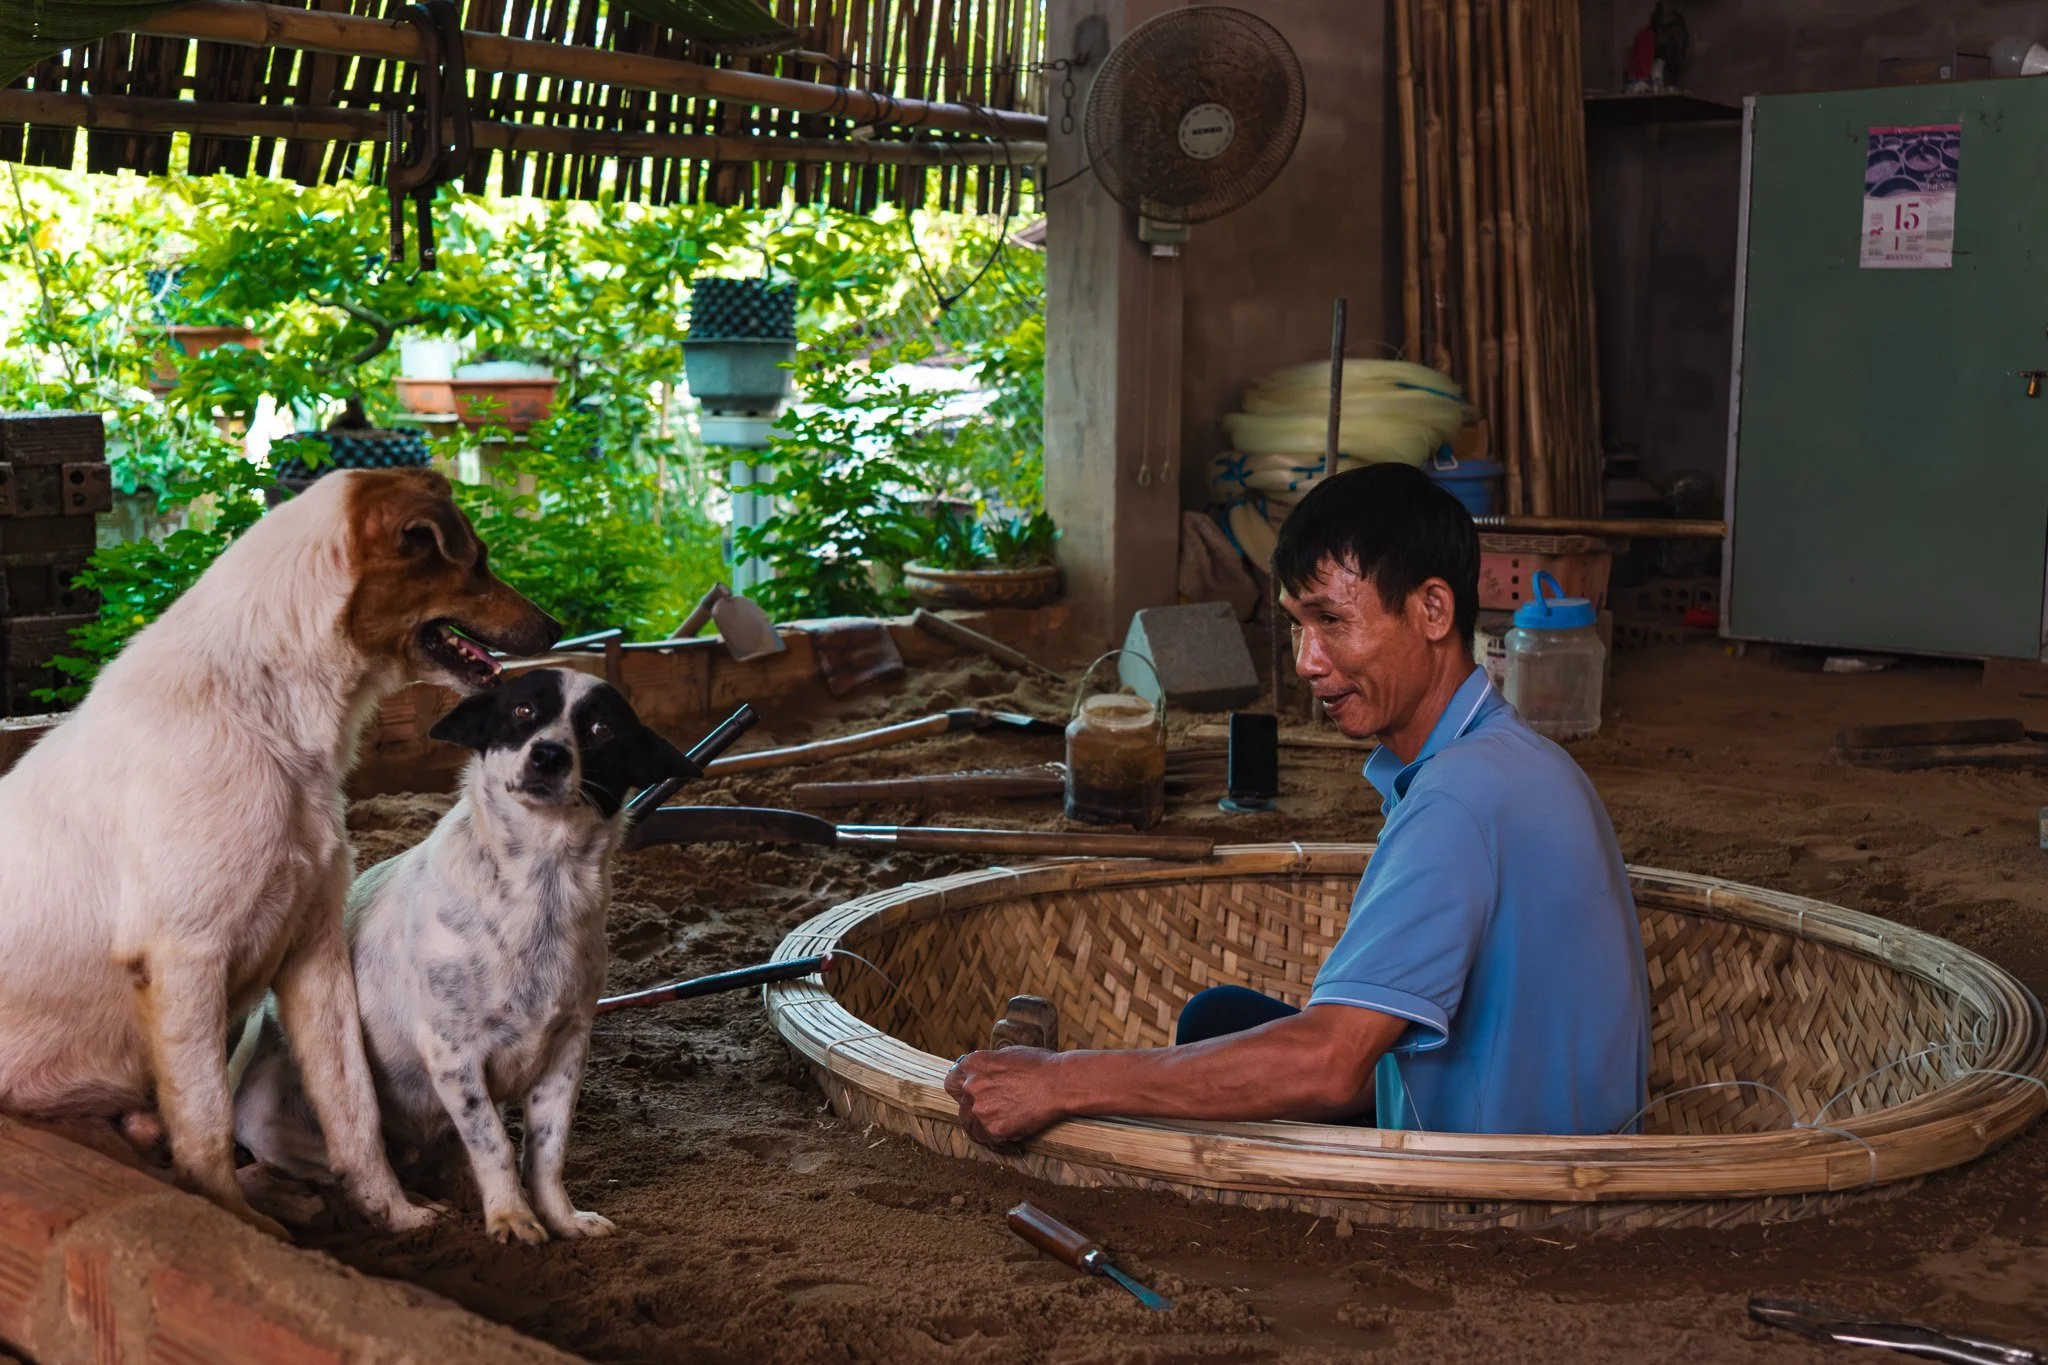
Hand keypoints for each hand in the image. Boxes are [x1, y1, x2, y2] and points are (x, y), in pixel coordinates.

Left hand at [943, 1047, 1064, 1146]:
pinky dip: (1000, 1144)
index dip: (961, 1091)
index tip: (970, 1097)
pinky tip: (1013, 1143)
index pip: (951, 1082)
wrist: (1059, 1083)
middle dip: (974, 1112)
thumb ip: (989, 1067)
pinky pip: (990, 1142)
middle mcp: (970, 1086)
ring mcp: (980, 1109)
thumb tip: (986, 1076)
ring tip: (1002, 1133)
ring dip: (984, 1130)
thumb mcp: (1008, 1054)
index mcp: (972, 1064)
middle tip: (991, 1116)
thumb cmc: (1041, 1066)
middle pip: (961, 1107)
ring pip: (972, 1127)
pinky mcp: (993, 1129)